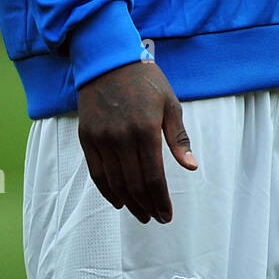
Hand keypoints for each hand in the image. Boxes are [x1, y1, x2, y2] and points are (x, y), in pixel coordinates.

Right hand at [77, 60, 197, 223]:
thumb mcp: (169, 103)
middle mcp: (121, 138)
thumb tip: (191, 167)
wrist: (107, 60)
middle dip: (147, 206)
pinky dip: (107, 191)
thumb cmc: (144, 80)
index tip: (167, 214)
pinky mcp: (87, 137)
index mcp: (146, 130)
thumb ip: (178, 138)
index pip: (153, 177)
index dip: (160, 200)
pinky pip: (97, 173)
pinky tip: (118, 200)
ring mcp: (102, 139)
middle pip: (134, 185)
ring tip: (140, 213)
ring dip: (128, 203)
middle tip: (156, 218)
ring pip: (115, 183)